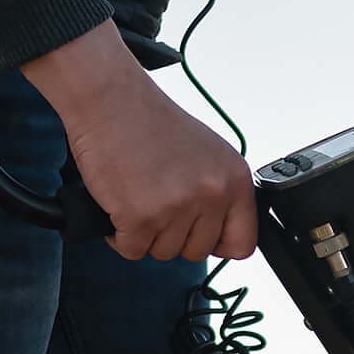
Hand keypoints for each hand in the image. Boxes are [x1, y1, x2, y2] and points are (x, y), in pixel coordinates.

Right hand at [17, 20, 256, 262]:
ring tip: (137, 197)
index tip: (199, 234)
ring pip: (164, 253)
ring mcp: (177, 208)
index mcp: (234, 179)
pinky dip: (120, 235)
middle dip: (174, 236)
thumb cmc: (150, 122)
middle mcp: (212, 195)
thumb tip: (222, 232)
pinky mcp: (141, 217)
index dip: (217, 243)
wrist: (110, 101)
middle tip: (157, 204)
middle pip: (198, 251)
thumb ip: (220, 192)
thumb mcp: (207, 154)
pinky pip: (132, 250)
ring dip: (146, 234)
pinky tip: (119, 207)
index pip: (243, 243)